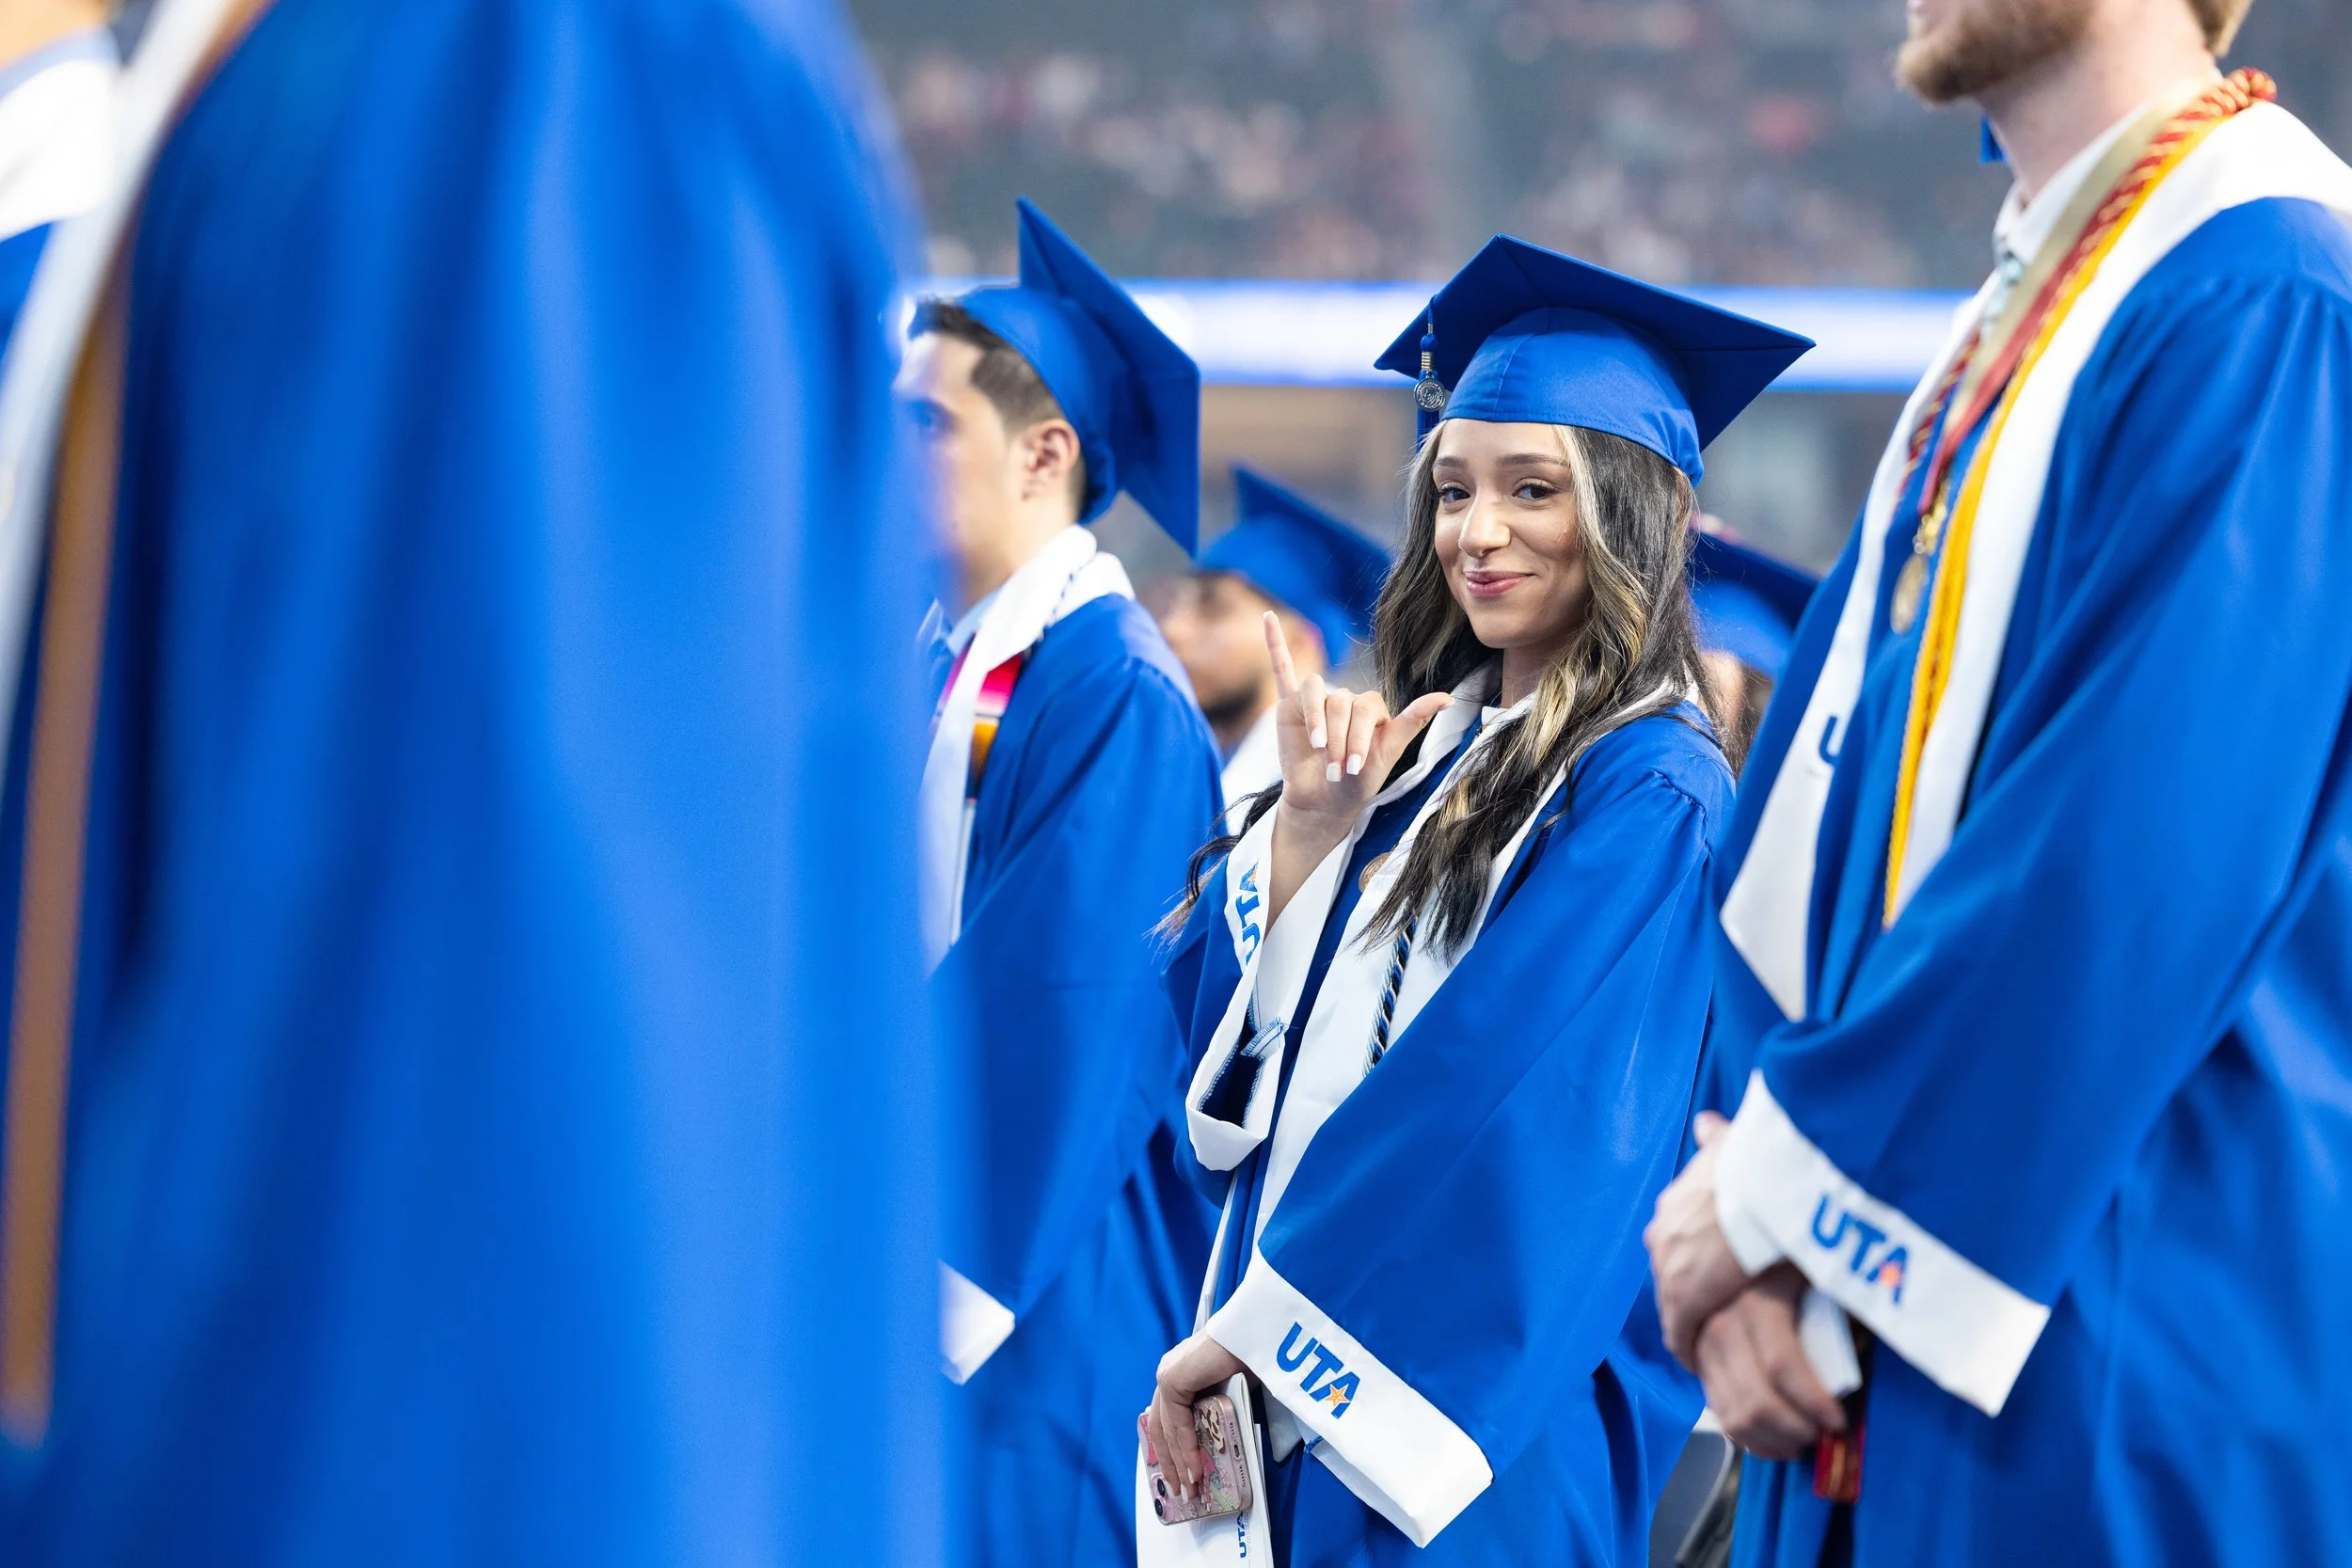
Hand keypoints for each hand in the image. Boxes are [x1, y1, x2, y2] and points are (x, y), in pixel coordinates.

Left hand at [1139, 1331, 1247, 1502]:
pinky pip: (1177, 1422)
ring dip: (1179, 1462)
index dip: (1171, 1449)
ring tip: (1191, 1488)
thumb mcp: (1228, 1391)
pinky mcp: (1172, 1379)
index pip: (1166, 1417)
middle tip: (1181, 1491)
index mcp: (1179, 1372)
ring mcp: (1167, 1375)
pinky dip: (1186, 1448)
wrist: (1253, 1335)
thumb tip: (1214, 1444)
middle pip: (1160, 1427)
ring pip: (1166, 1429)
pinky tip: (1196, 1468)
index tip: (1180, 1475)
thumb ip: (1215, 1410)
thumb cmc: (1251, 1357)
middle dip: (1171, 1462)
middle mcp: (1168, 1372)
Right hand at [1261, 612, 1449, 925]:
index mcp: (1370, 706)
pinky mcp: (1289, 705)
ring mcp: (1316, 699)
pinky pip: (1282, 669)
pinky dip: (1275, 643)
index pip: (1365, 707)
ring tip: (1316, 749)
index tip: (1353, 769)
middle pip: (1340, 701)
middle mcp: (1343, 698)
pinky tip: (1268, 617)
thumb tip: (1449, 696)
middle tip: (1334, 769)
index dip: (1359, 737)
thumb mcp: (1388, 753)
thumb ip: (1413, 720)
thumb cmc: (1356, 782)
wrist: (1322, 802)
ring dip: (1317, 722)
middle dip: (1338, 738)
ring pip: (1316, 693)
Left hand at [1645, 1111, 1755, 1367]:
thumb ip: (1716, 1137)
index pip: (1677, 1244)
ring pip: (1674, 1308)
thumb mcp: (1733, 1142)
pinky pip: (1682, 1334)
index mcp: (1676, 1202)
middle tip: (1716, 1316)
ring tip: (1713, 1351)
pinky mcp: (1685, 1299)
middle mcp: (1663, 1234)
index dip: (1694, 1263)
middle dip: (1690, 1295)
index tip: (1711, 1277)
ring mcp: (1670, 1267)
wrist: (1764, 1180)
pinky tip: (1706, 1366)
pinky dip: (1693, 1351)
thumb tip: (1706, 1122)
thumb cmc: (1760, 1158)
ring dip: (1692, 1328)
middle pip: (1672, 1275)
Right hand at [1694, 1265, 1847, 1458]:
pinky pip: (1715, 1407)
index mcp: (1754, 1296)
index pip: (1782, 1365)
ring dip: (1769, 1438)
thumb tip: (1850, 1368)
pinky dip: (1744, 1433)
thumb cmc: (1785, 1253)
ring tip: (1799, 1438)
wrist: (1732, 1232)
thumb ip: (1841, 1315)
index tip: (1839, 1421)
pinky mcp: (1693, 1354)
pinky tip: (1771, 1436)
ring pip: (1730, 1412)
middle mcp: (1718, 1320)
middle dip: (1793, 1428)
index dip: (1813, 1401)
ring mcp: (1698, 1340)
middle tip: (1820, 1433)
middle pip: (1753, 1399)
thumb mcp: (1820, 1272)